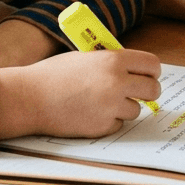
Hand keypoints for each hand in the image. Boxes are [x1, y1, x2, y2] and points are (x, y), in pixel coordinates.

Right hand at [0, 49, 161, 138]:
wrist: (31, 97)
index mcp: (114, 60)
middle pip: (153, 90)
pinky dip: (108, 120)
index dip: (152, 71)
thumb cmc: (54, 74)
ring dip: (124, 107)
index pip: (152, 65)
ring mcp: (111, 106)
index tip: (148, 76)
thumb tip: (133, 71)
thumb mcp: (85, 57)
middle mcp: (117, 82)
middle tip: (138, 92)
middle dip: (147, 92)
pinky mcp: (103, 126)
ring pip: (136, 109)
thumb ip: (111, 63)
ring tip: (101, 101)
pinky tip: (90, 113)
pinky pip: (118, 124)